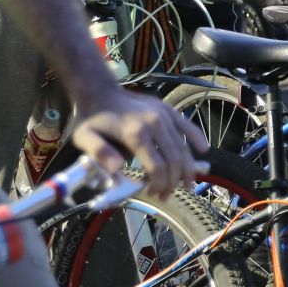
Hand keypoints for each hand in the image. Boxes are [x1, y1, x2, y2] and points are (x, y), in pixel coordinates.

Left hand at [70, 86, 206, 196]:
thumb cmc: (92, 119)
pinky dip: (197, 139)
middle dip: (173, 181)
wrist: (100, 91)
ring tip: (185, 184)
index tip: (153, 194)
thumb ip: (99, 153)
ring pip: (183, 147)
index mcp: (135, 134)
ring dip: (186, 168)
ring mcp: (164, 116)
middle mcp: (155, 124)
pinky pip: (187, 126)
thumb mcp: (84, 138)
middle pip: (174, 160)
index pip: (157, 167)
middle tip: (166, 194)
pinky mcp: (168, 110)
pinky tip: (203, 151)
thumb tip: (118, 169)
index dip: (159, 184)